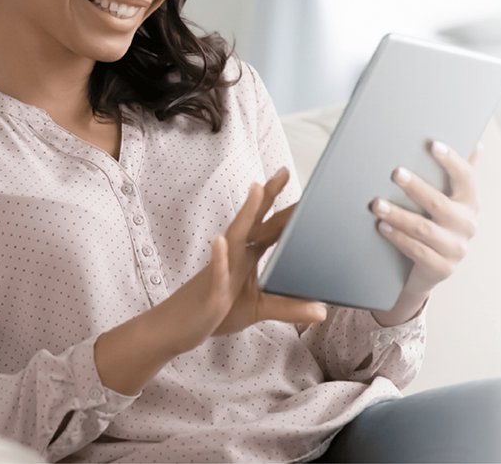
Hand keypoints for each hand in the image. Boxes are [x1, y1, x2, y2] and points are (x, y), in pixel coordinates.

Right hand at [94, 167, 324, 394]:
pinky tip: (219, 241)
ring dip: (246, 213)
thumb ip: (289, 307)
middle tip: (283, 172)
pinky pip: (216, 271)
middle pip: (254, 221)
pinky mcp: (212, 288)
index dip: (285, 209)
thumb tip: (323, 311)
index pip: (269, 226)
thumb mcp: (259, 309)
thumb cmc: (218, 311)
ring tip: (257, 190)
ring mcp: (222, 268)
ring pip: (235, 236)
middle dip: (268, 197)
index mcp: (247, 254)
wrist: (178, 327)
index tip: (303, 189)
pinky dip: (219, 256)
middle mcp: (235, 254)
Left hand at [369, 140, 480, 324]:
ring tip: (376, 204)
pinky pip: (417, 251)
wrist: (424, 267)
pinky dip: (398, 238)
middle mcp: (467, 225)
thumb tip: (476, 141)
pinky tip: (382, 227)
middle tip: (395, 173)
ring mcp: (456, 249)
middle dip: (415, 187)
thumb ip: (455, 172)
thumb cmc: (432, 221)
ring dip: (398, 215)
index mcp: (469, 202)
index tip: (432, 144)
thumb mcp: (443, 196)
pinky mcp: (442, 269)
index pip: (465, 177)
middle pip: (439, 203)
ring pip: (424, 229)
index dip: (451, 160)